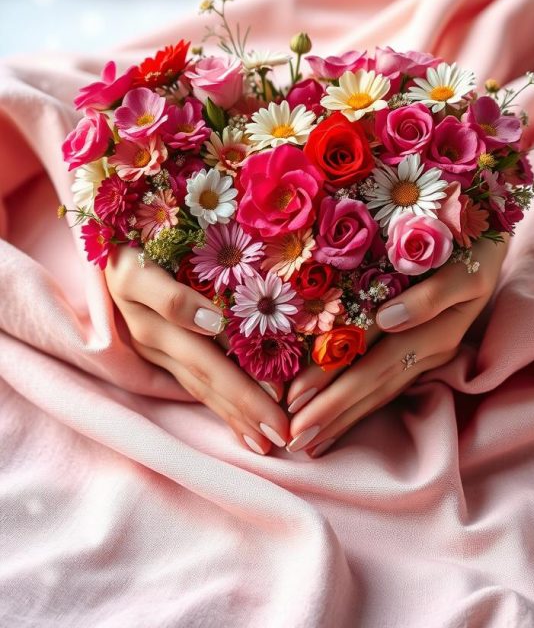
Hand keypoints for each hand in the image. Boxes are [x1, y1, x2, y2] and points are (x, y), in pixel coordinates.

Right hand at [105, 247, 289, 454]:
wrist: (107, 239)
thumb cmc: (130, 240)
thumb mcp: (139, 266)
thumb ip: (170, 297)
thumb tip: (214, 323)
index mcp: (157, 324)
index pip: (205, 359)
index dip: (240, 383)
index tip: (279, 401)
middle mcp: (153, 338)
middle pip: (206, 377)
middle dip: (245, 407)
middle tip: (281, 436)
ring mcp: (153, 346)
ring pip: (199, 385)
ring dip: (233, 414)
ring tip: (265, 440)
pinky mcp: (156, 349)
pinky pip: (190, 381)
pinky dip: (217, 404)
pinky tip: (241, 426)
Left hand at [285, 236, 508, 456]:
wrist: (496, 236)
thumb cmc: (475, 243)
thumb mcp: (465, 266)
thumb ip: (433, 295)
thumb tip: (389, 318)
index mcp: (436, 328)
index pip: (372, 361)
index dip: (333, 383)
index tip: (295, 401)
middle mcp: (431, 346)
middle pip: (372, 383)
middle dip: (331, 412)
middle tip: (292, 440)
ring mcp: (430, 351)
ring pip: (381, 390)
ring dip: (343, 416)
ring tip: (309, 441)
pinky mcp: (429, 350)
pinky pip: (392, 384)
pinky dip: (363, 404)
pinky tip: (339, 422)